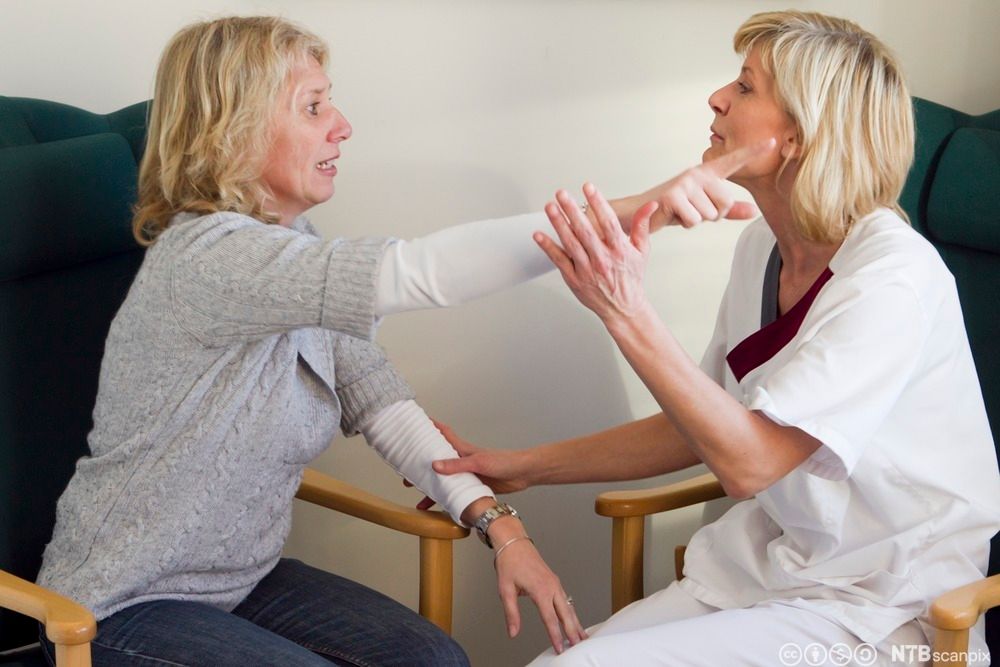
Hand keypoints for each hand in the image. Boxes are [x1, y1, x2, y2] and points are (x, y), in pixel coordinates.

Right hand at [407, 421, 530, 509]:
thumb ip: (457, 465)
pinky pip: (455, 492)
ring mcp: (467, 474)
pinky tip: (440, 508)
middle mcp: (463, 461)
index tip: (415, 423)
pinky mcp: (473, 487)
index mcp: (463, 450)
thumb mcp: (479, 463)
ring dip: (432, 486)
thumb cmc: (505, 462)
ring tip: (417, 494)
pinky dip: (447, 499)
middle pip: (437, 460)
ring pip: (444, 479)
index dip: (429, 427)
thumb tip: (434, 466)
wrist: (523, 474)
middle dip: (422, 464)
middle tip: (406, 471)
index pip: (443, 434)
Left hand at [493, 532, 586, 652]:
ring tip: (581, 636)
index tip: (559, 648)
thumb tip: (513, 632)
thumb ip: (511, 613)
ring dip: (575, 622)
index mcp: (540, 589)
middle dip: (572, 631)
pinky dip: (571, 612)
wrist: (514, 543)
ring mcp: (555, 583)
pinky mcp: (554, 581)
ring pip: (568, 606)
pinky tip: (572, 619)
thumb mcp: (505, 590)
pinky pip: (565, 599)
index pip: (550, 618)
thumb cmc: (509, 563)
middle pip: (566, 613)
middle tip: (578, 645)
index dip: (555, 635)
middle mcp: (551, 586)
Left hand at [537, 183, 656, 323]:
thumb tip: (651, 204)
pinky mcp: (574, 280)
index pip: (608, 223)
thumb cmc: (631, 277)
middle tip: (561, 193)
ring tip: (549, 206)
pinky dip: (548, 247)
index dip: (598, 203)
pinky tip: (538, 234)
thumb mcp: (641, 251)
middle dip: (572, 210)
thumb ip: (642, 226)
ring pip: (570, 244)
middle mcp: (603, 260)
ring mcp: (587, 270)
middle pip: (585, 231)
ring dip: (558, 224)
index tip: (588, 187)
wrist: (623, 308)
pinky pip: (559, 261)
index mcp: (620, 250)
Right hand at [638, 138, 773, 229]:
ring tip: (679, 212)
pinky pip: (694, 220)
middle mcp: (697, 174)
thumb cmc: (672, 209)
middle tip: (691, 211)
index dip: (753, 152)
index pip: (732, 162)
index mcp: (705, 174)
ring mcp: (685, 183)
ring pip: (709, 215)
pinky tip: (671, 215)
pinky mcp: (674, 196)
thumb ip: (729, 210)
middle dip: (711, 216)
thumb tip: (755, 211)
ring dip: (694, 220)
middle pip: (725, 203)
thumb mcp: (702, 208)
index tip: (773, 140)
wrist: (638, 212)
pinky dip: (683, 223)